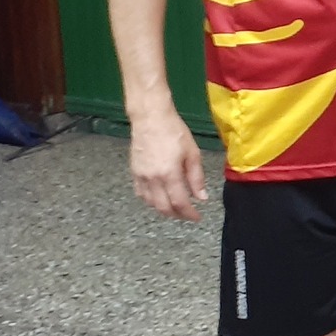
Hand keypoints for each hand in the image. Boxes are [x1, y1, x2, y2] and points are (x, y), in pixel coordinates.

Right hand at [130, 105, 207, 221]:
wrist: (150, 117)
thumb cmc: (174, 131)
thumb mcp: (192, 153)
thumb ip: (196, 178)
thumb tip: (201, 198)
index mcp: (169, 174)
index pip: (179, 203)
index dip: (189, 214)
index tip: (197, 217)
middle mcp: (153, 179)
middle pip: (163, 208)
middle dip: (177, 215)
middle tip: (188, 215)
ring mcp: (141, 176)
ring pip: (150, 203)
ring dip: (163, 209)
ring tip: (175, 207)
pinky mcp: (134, 171)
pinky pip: (140, 193)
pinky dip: (150, 200)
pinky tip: (158, 197)